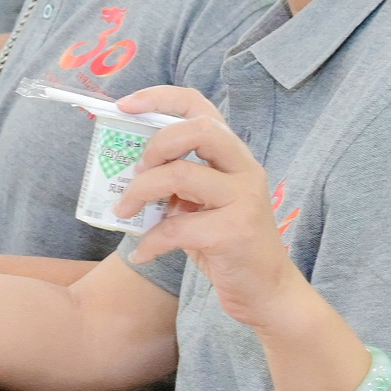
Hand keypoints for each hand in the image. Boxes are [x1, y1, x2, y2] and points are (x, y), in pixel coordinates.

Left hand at [106, 85, 313, 337]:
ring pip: (181, 175)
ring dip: (141, 191)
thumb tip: (127, 170)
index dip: (160, 98)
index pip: (201, 107)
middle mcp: (245, 169)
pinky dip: (150, 241)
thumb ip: (176, 183)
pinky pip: (177, 228)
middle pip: (200, 130)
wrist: (267, 291)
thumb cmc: (227, 243)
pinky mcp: (234, 233)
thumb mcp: (201, 205)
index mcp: (234, 156)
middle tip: (136, 168)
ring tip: (124, 211)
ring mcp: (244, 199)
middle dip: (157, 143)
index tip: (125, 105)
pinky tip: (143, 252)